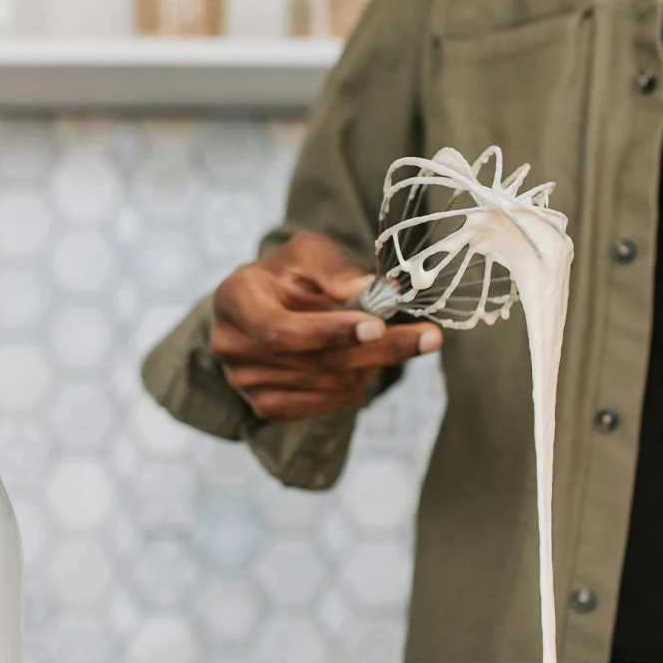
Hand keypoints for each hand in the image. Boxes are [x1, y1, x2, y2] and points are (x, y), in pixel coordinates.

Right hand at [211, 231, 441, 421]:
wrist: (263, 308)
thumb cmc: (288, 275)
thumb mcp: (308, 254)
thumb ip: (337, 271)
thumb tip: (378, 291)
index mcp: (234, 301)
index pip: (282, 331)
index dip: (330, 332)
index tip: (378, 325)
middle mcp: (233, 348)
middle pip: (317, 362)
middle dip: (378, 350)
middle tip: (429, 338)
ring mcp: (247, 385)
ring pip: (331, 385)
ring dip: (370, 364)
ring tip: (382, 339)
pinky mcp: (268, 408)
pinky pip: (330, 403)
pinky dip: (356, 382)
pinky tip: (360, 361)